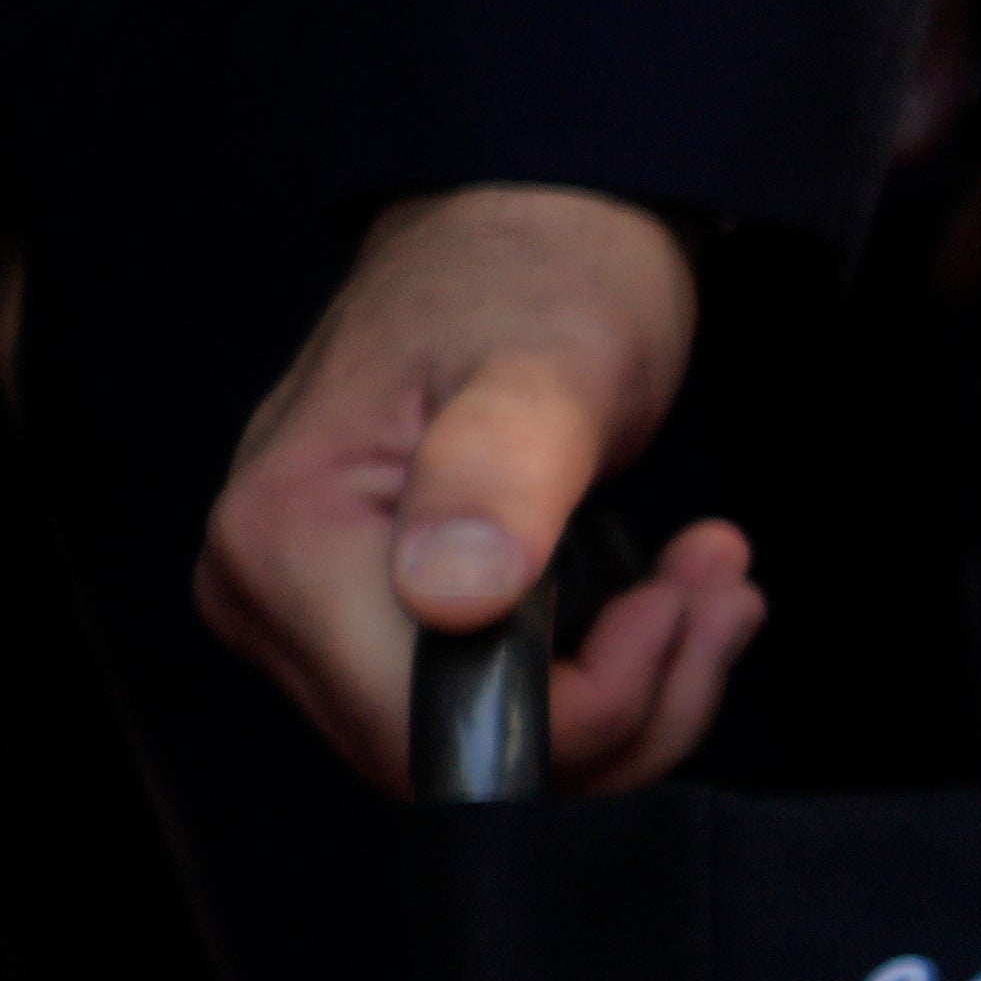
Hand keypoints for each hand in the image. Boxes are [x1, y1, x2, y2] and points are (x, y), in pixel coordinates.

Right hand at [205, 185, 756, 791]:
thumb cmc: (536, 274)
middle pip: (458, 760)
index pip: (427, 736)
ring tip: (706, 575)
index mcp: (283, 545)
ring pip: (493, 742)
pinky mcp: (374, 614)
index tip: (669, 611)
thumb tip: (450, 596)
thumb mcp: (548, 366)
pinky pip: (499, 700)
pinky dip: (606, 665)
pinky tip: (665, 585)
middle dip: (622, 702)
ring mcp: (314, 612)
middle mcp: (268, 595)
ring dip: (634, 684)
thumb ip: (500, 477)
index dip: (575, 716)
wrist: (530, 220)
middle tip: (711, 593)